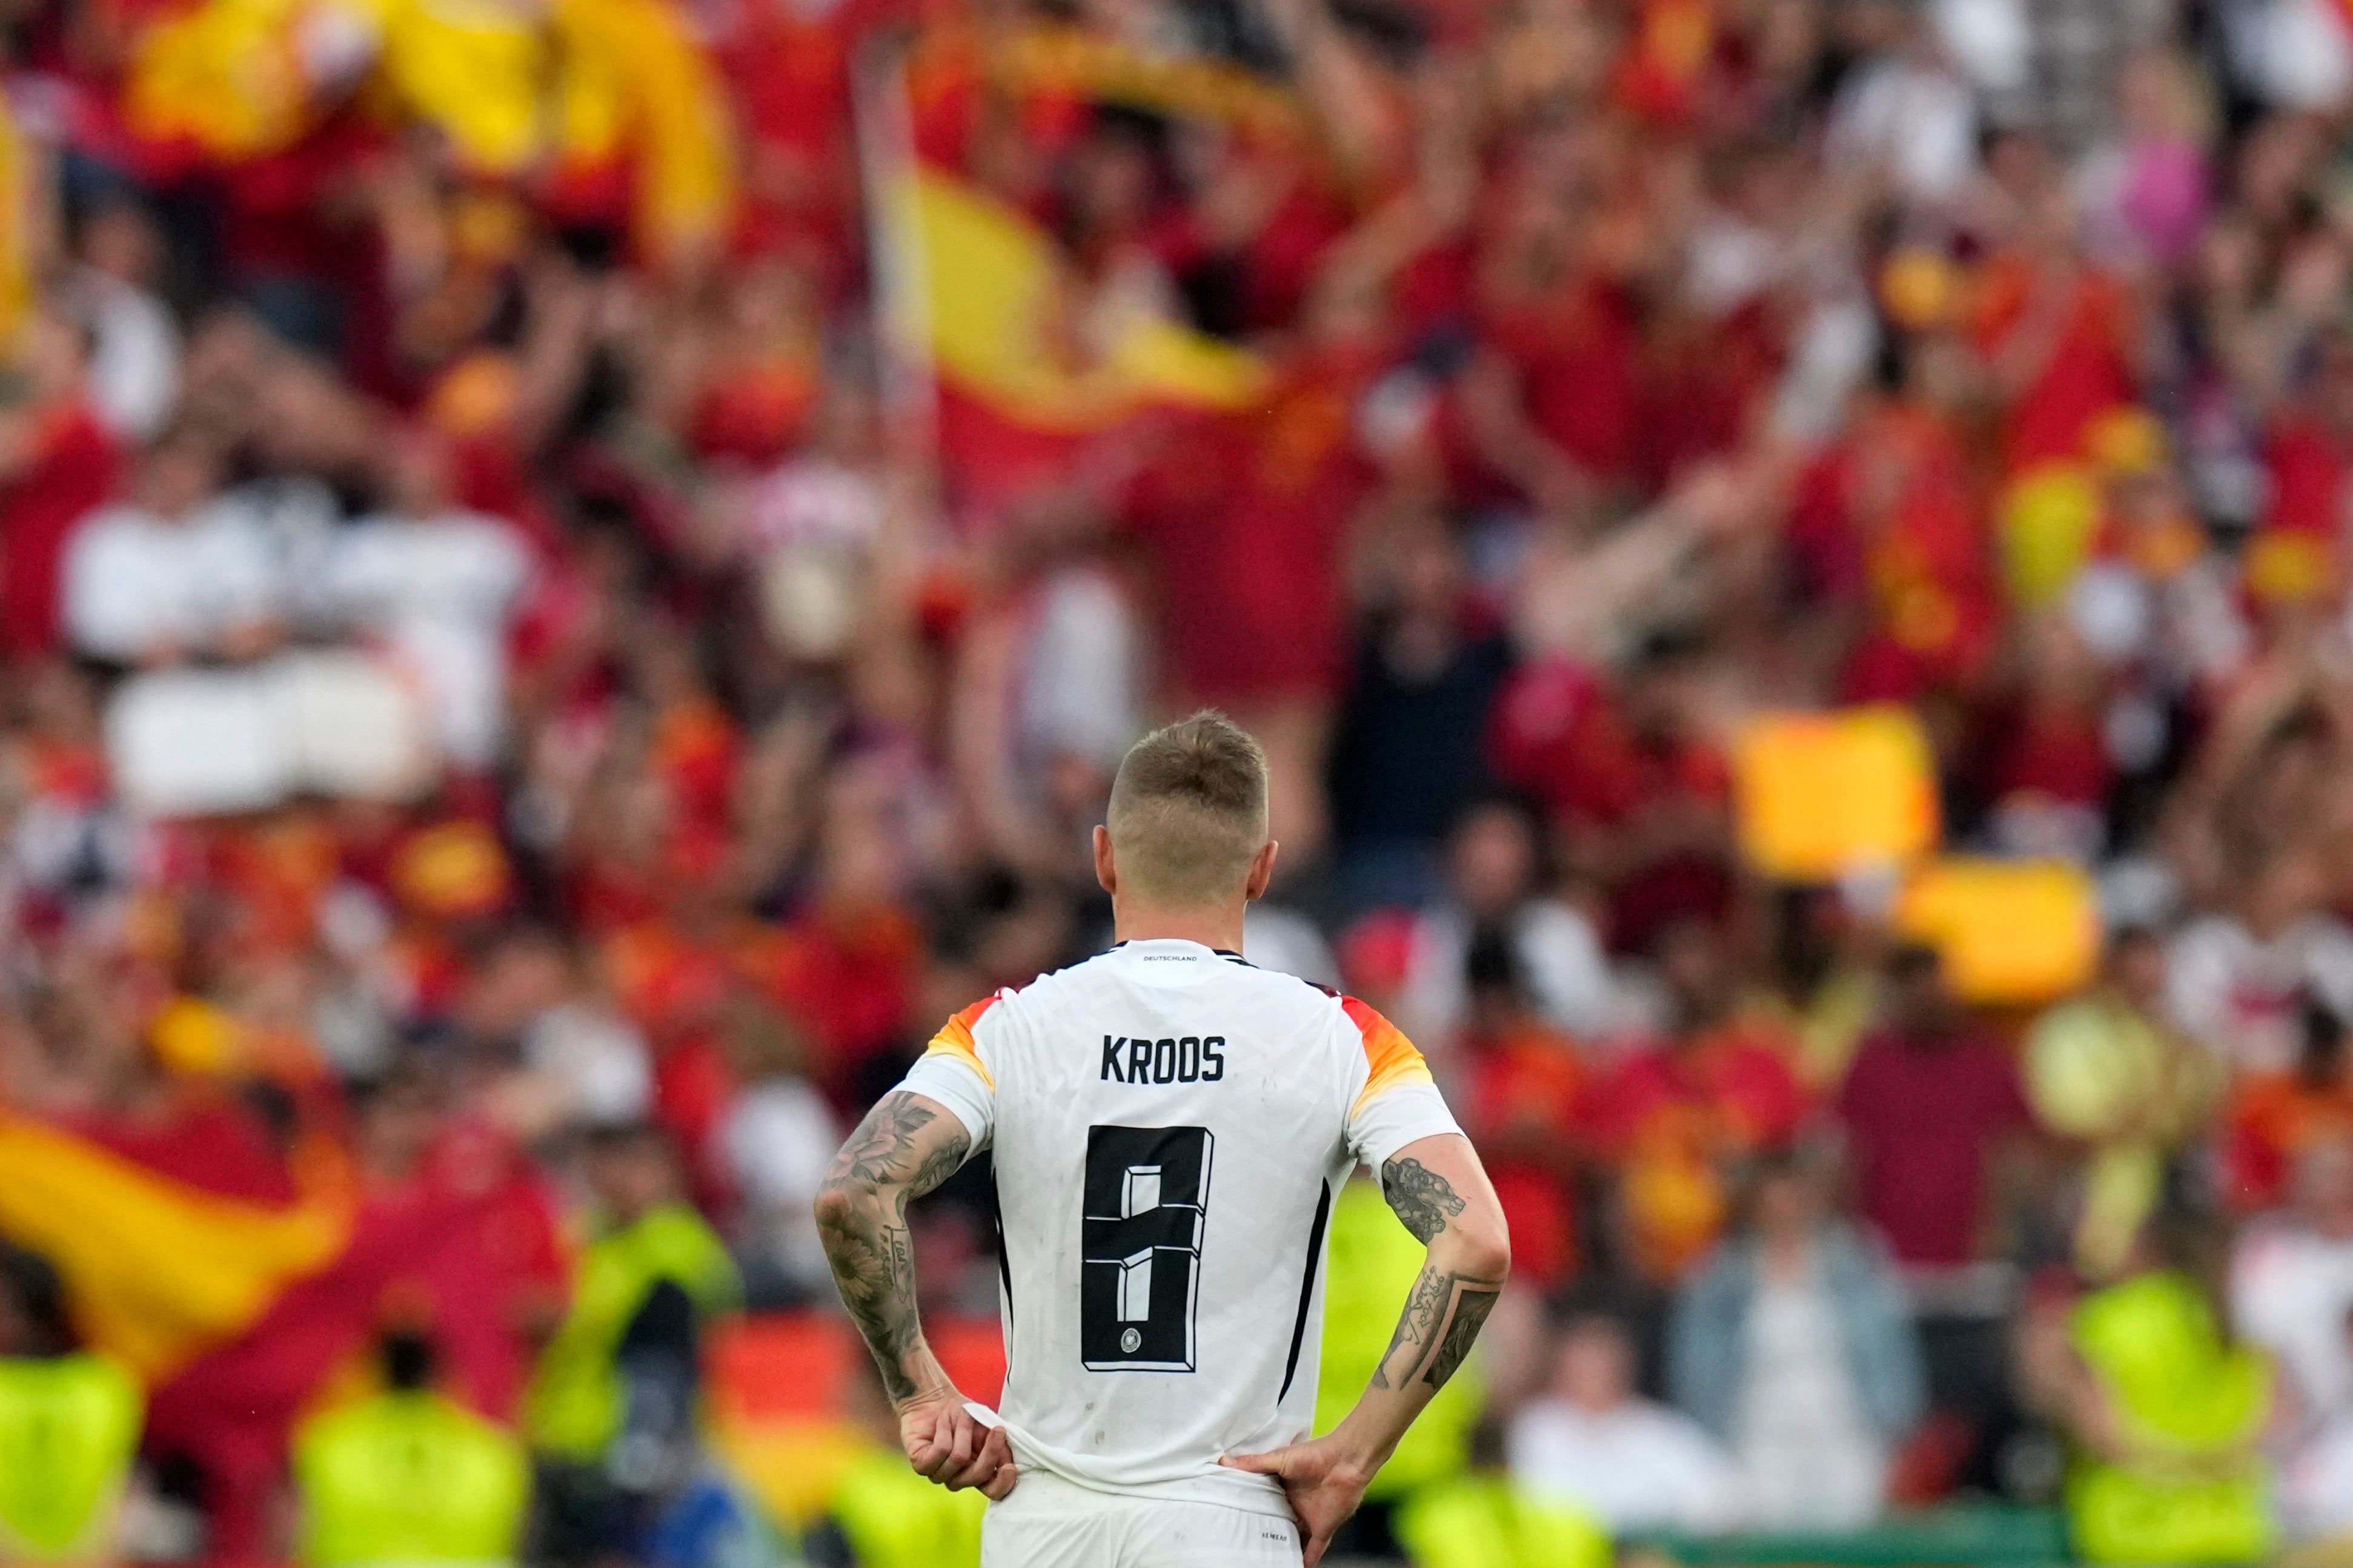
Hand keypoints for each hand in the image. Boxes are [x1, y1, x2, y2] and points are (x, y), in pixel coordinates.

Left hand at [899, 1388, 1017, 1499]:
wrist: (934, 1399)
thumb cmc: (963, 1414)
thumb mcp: (988, 1425)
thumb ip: (1000, 1444)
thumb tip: (1008, 1460)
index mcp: (978, 1472)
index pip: (994, 1491)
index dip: (1003, 1483)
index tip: (1010, 1467)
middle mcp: (959, 1478)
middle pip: (977, 1478)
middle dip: (989, 1452)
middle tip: (998, 1430)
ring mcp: (939, 1474)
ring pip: (958, 1459)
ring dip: (963, 1431)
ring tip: (960, 1417)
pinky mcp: (922, 1465)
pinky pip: (940, 1452)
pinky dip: (945, 1431)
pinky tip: (942, 1424)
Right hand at [1220, 1435, 1374, 1566]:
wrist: (1346, 1461)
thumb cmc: (1316, 1455)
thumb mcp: (1279, 1458)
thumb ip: (1254, 1463)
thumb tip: (1225, 1461)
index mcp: (1283, 1486)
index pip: (1264, 1502)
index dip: (1252, 1509)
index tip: (1235, 1516)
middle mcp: (1295, 1504)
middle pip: (1277, 1522)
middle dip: (1265, 1532)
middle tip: (1246, 1543)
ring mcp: (1308, 1517)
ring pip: (1292, 1538)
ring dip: (1283, 1548)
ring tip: (1266, 1559)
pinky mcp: (1322, 1528)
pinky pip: (1312, 1550)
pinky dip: (1305, 1562)